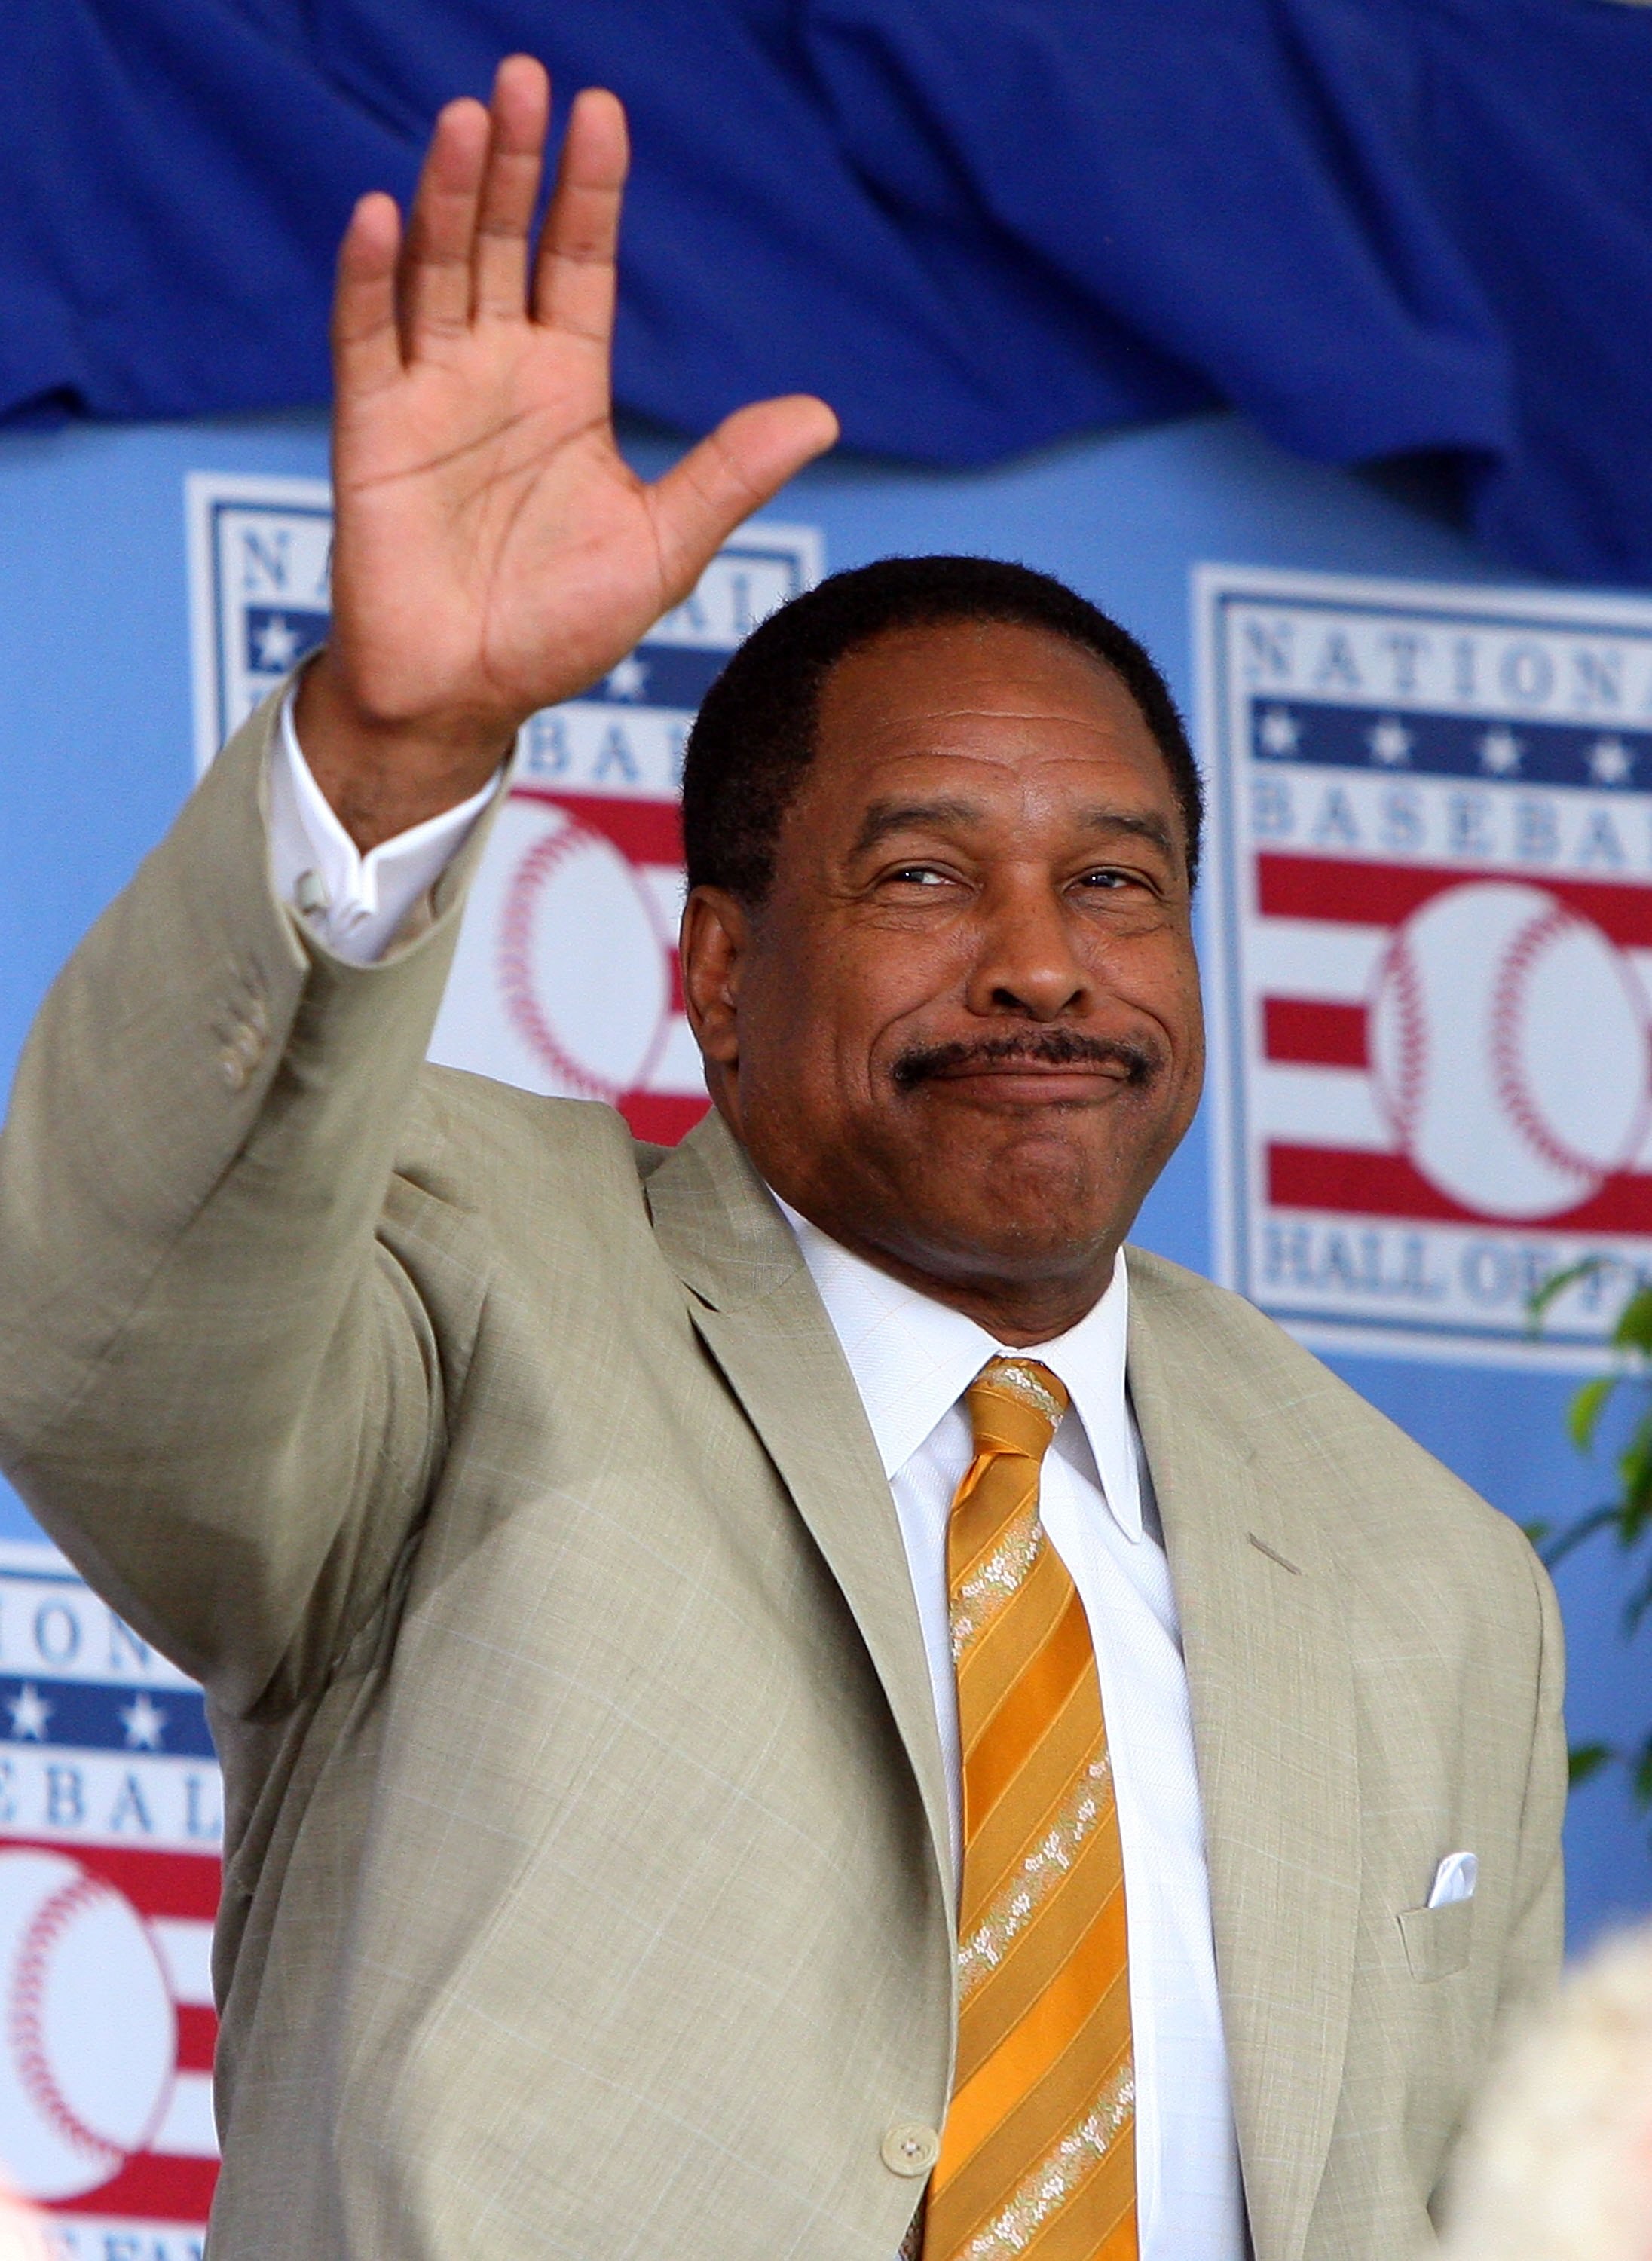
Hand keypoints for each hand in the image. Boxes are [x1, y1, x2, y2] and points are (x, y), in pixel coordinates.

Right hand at [296, 56, 837, 848]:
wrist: (469, 697)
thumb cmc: (560, 629)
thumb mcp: (663, 548)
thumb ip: (728, 475)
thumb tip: (822, 414)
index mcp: (568, 388)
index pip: (579, 263)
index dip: (588, 191)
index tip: (601, 112)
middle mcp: (496, 372)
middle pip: (505, 243)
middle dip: (514, 163)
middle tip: (523, 79)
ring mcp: (430, 395)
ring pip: (439, 271)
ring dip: (449, 197)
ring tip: (466, 120)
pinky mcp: (371, 432)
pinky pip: (366, 341)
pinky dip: (370, 281)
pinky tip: (382, 218)